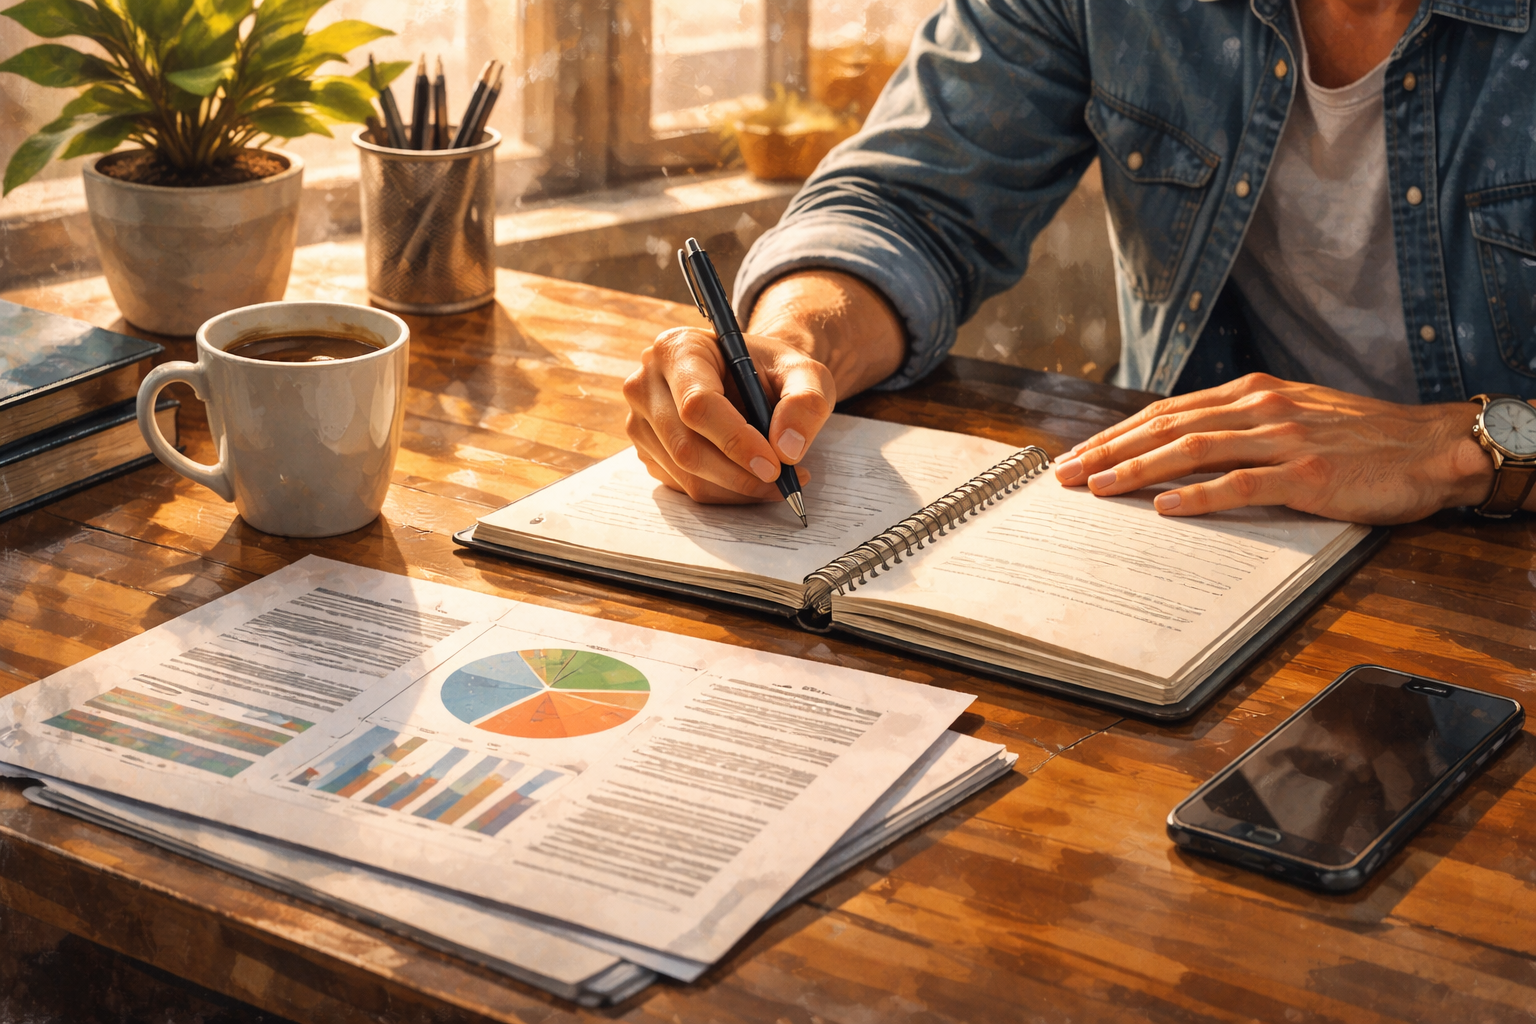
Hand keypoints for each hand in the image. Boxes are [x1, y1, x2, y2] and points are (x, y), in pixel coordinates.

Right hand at [622, 269, 904, 502]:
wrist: (752, 379)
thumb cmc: (773, 371)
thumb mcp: (805, 373)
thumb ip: (806, 403)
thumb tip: (787, 449)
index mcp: (677, 348)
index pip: (698, 404)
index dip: (736, 440)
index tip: (775, 465)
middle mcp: (646, 384)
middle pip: (686, 447)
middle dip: (739, 474)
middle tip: (784, 480)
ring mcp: (641, 422)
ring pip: (686, 474)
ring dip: (737, 488)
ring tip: (779, 479)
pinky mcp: (648, 452)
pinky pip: (685, 487)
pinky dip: (725, 492)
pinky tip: (751, 477)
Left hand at [1052, 373, 1497, 523]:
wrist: (1430, 447)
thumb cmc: (1361, 439)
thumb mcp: (1293, 417)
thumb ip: (1240, 427)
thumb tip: (1181, 449)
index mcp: (1252, 393)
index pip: (1167, 412)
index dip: (1117, 433)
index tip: (1079, 454)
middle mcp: (1260, 408)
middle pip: (1166, 426)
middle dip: (1109, 450)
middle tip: (1066, 474)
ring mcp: (1282, 439)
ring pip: (1191, 450)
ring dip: (1137, 470)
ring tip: (1097, 488)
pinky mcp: (1306, 474)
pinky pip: (1240, 483)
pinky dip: (1197, 495)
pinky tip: (1164, 507)